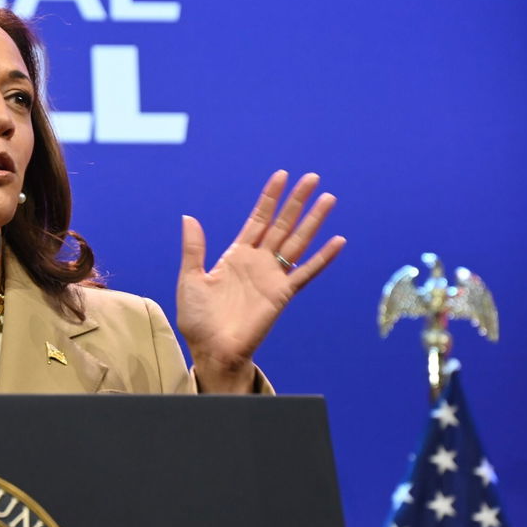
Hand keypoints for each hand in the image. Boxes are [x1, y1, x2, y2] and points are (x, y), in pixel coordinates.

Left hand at [176, 171, 345, 392]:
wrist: (211, 350)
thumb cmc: (198, 319)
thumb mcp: (190, 278)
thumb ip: (194, 249)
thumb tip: (188, 217)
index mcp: (235, 256)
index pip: (257, 219)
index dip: (269, 198)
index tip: (281, 176)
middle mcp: (257, 262)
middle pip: (281, 224)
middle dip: (296, 201)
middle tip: (312, 177)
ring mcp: (272, 277)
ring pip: (297, 242)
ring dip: (313, 221)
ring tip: (328, 198)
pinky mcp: (282, 295)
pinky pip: (305, 273)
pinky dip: (322, 258)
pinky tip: (338, 241)